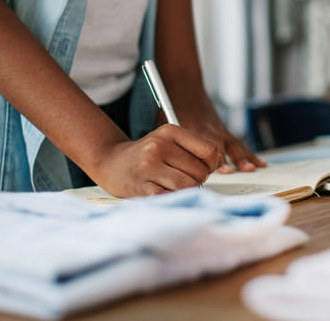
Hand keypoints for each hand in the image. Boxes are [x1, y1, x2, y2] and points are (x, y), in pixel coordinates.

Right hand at [93, 124, 220, 197]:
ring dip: (186, 190)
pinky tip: (164, 192)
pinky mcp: (142, 187)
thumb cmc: (148, 154)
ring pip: (189, 186)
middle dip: (197, 179)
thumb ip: (194, 149)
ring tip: (174, 185)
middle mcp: (159, 146)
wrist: (112, 162)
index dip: (212, 164)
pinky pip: (171, 197)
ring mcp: (149, 166)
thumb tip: (218, 167)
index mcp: (170, 131)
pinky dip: (173, 198)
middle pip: (201, 171)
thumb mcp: (169, 140)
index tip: (202, 167)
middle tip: (183, 178)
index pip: (210, 150)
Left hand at [169, 94, 266, 173]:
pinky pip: (238, 144)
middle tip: (229, 172)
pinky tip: (259, 164)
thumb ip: (169, 145)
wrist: (184, 89)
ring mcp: (217, 130)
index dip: (206, 158)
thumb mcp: (163, 125)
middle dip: (222, 160)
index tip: (214, 169)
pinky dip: (249, 154)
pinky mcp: (223, 131)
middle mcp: (206, 129)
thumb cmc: (171, 110)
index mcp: (189, 129)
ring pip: (232, 145)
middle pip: (217, 145)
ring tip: (249, 169)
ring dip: (241, 157)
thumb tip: (168, 168)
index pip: (199, 146)